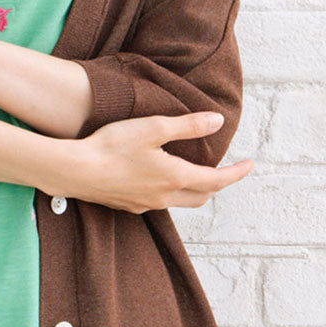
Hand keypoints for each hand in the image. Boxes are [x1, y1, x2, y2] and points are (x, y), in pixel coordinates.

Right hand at [68, 112, 254, 213]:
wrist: (75, 171)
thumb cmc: (113, 146)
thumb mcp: (154, 128)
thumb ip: (188, 125)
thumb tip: (218, 121)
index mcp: (175, 177)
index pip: (216, 180)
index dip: (236, 173)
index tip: (250, 165)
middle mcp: (164, 196)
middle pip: (201, 196)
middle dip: (217, 184)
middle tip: (225, 172)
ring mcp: (145, 204)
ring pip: (180, 201)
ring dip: (194, 190)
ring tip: (195, 175)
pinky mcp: (128, 205)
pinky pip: (158, 202)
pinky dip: (170, 193)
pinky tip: (159, 181)